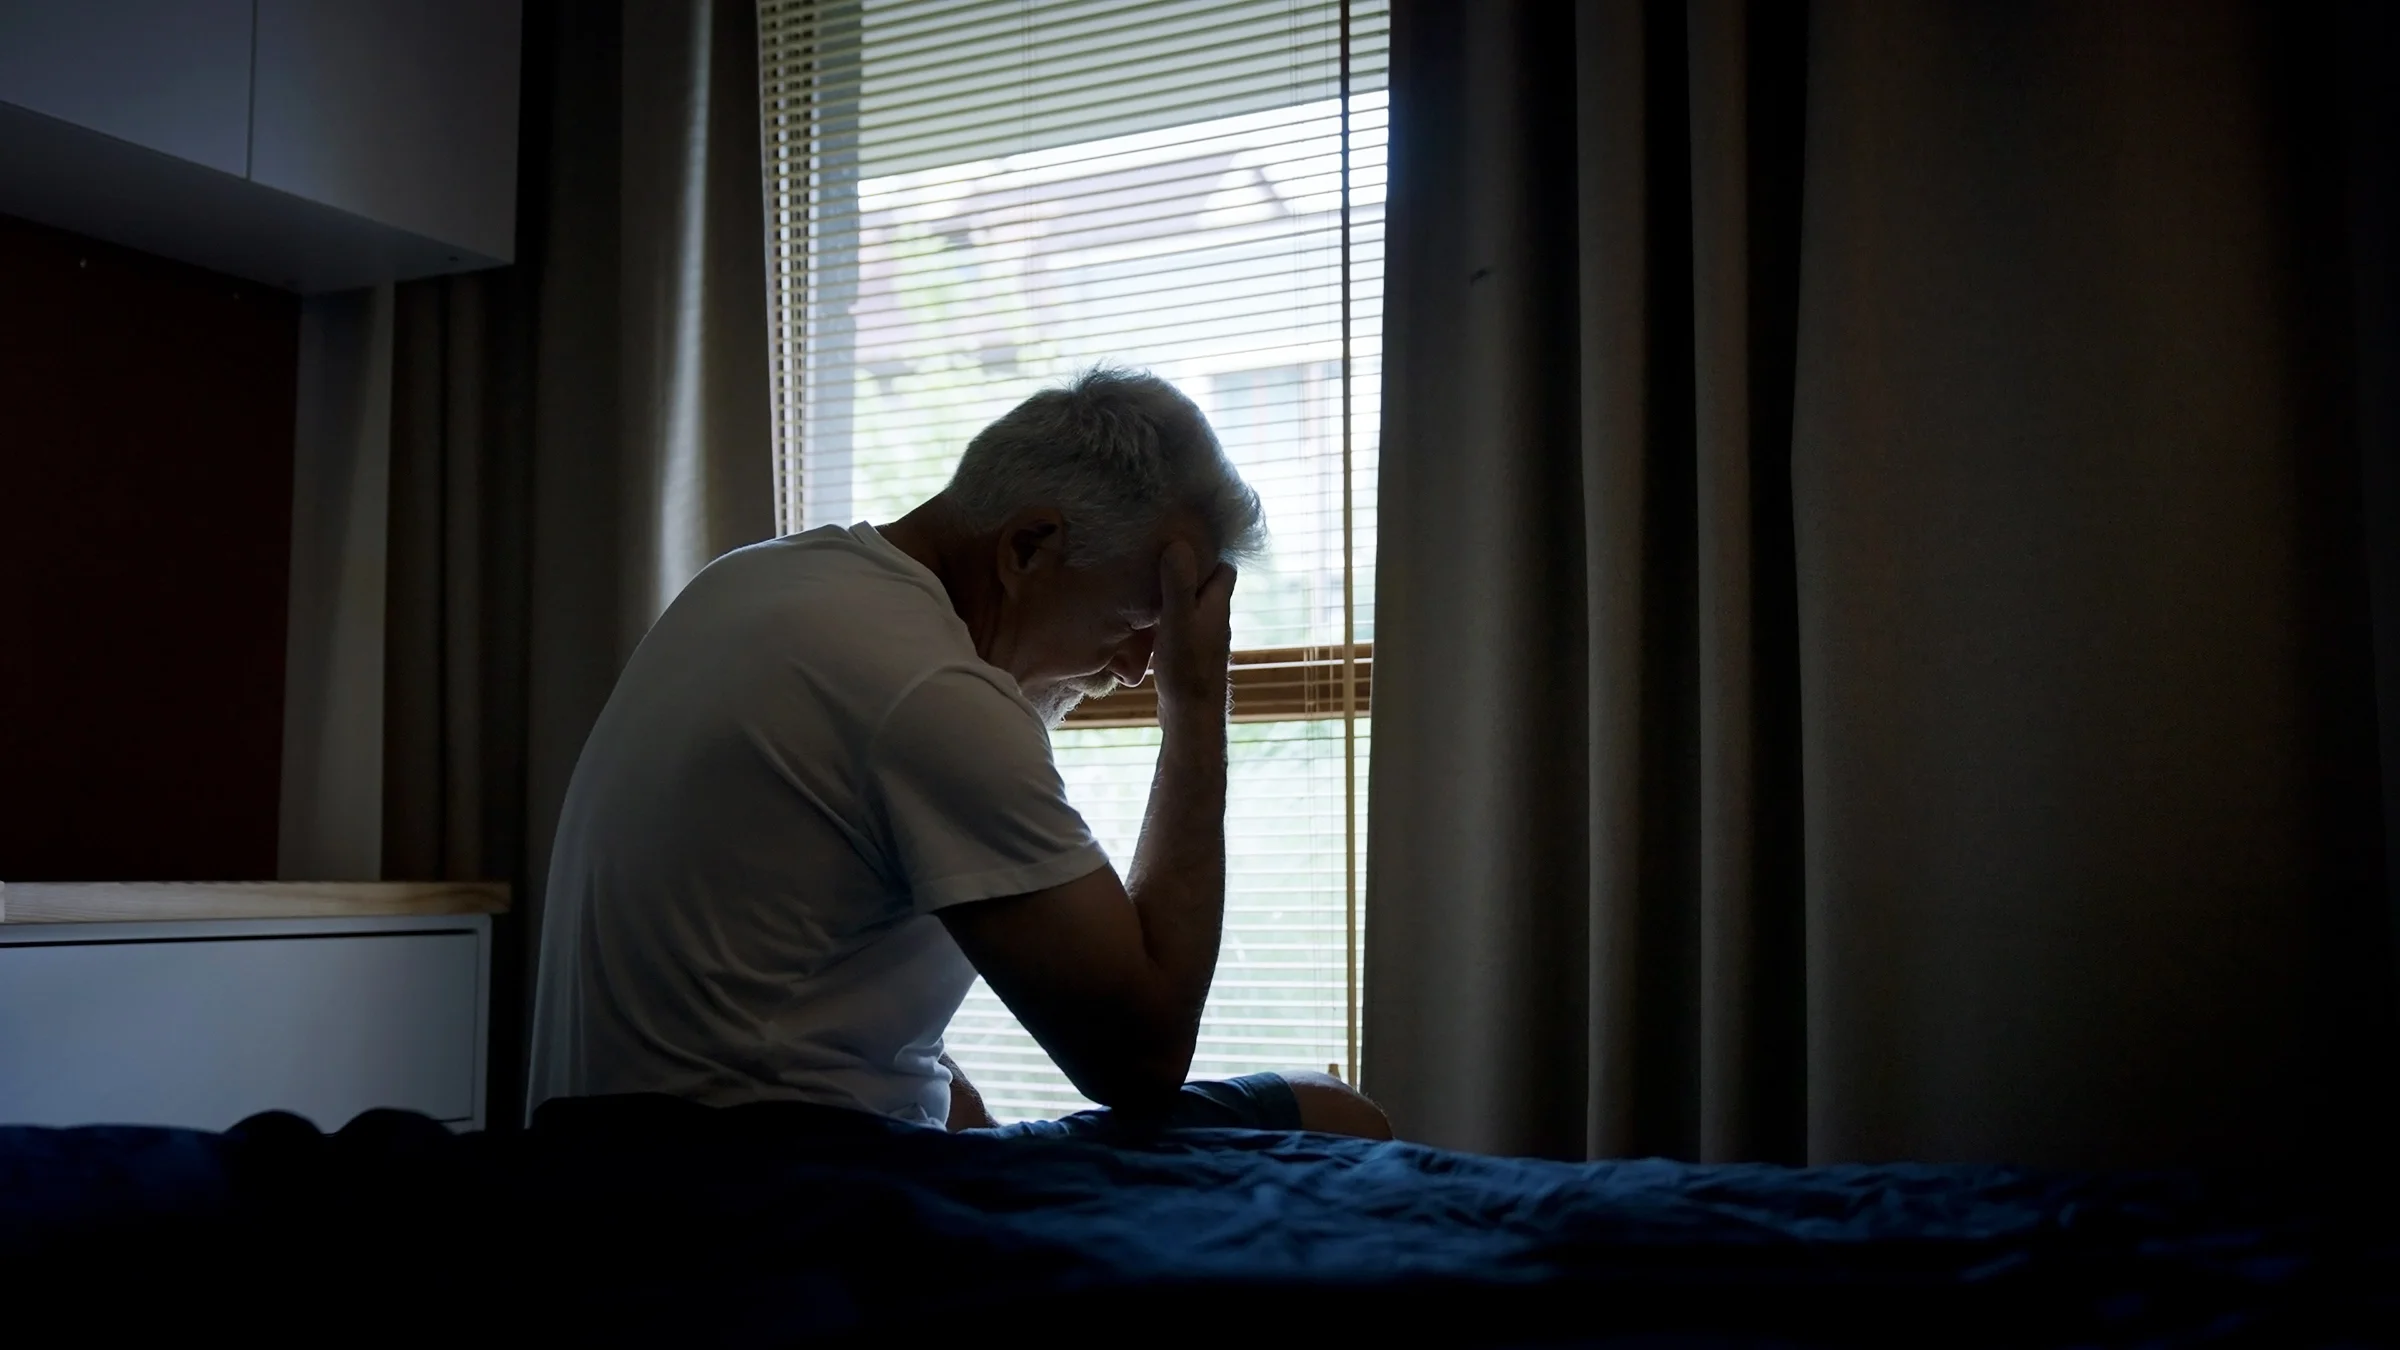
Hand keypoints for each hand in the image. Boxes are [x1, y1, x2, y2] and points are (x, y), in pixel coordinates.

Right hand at [1149, 540, 1234, 716]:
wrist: (1191, 717)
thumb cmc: (1186, 668)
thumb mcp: (1177, 620)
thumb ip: (1178, 583)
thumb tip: (1178, 543)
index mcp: (1218, 605)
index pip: (1225, 568)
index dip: (1209, 553)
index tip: (1184, 541)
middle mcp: (1216, 620)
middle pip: (1208, 586)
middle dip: (1190, 572)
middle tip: (1160, 560)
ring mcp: (1204, 639)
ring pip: (1193, 607)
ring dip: (1175, 596)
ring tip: (1148, 584)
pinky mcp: (1191, 655)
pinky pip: (1181, 626)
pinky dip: (1167, 618)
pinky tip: (1146, 621)